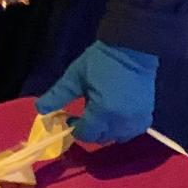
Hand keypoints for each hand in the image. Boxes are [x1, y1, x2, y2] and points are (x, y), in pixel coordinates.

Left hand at [34, 40, 159, 144]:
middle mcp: (122, 120)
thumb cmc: (100, 61)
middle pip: (101, 138)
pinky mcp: (147, 116)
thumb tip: (40, 110)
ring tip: (99, 114)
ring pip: (117, 138)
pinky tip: (115, 117)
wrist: (132, 49)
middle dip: (89, 130)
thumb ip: (58, 95)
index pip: (86, 133)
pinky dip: (122, 130)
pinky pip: (132, 132)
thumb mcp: (75, 76)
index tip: (70, 117)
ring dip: (105, 131)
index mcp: (104, 110)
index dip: (75, 128)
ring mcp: (137, 119)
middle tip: (83, 114)